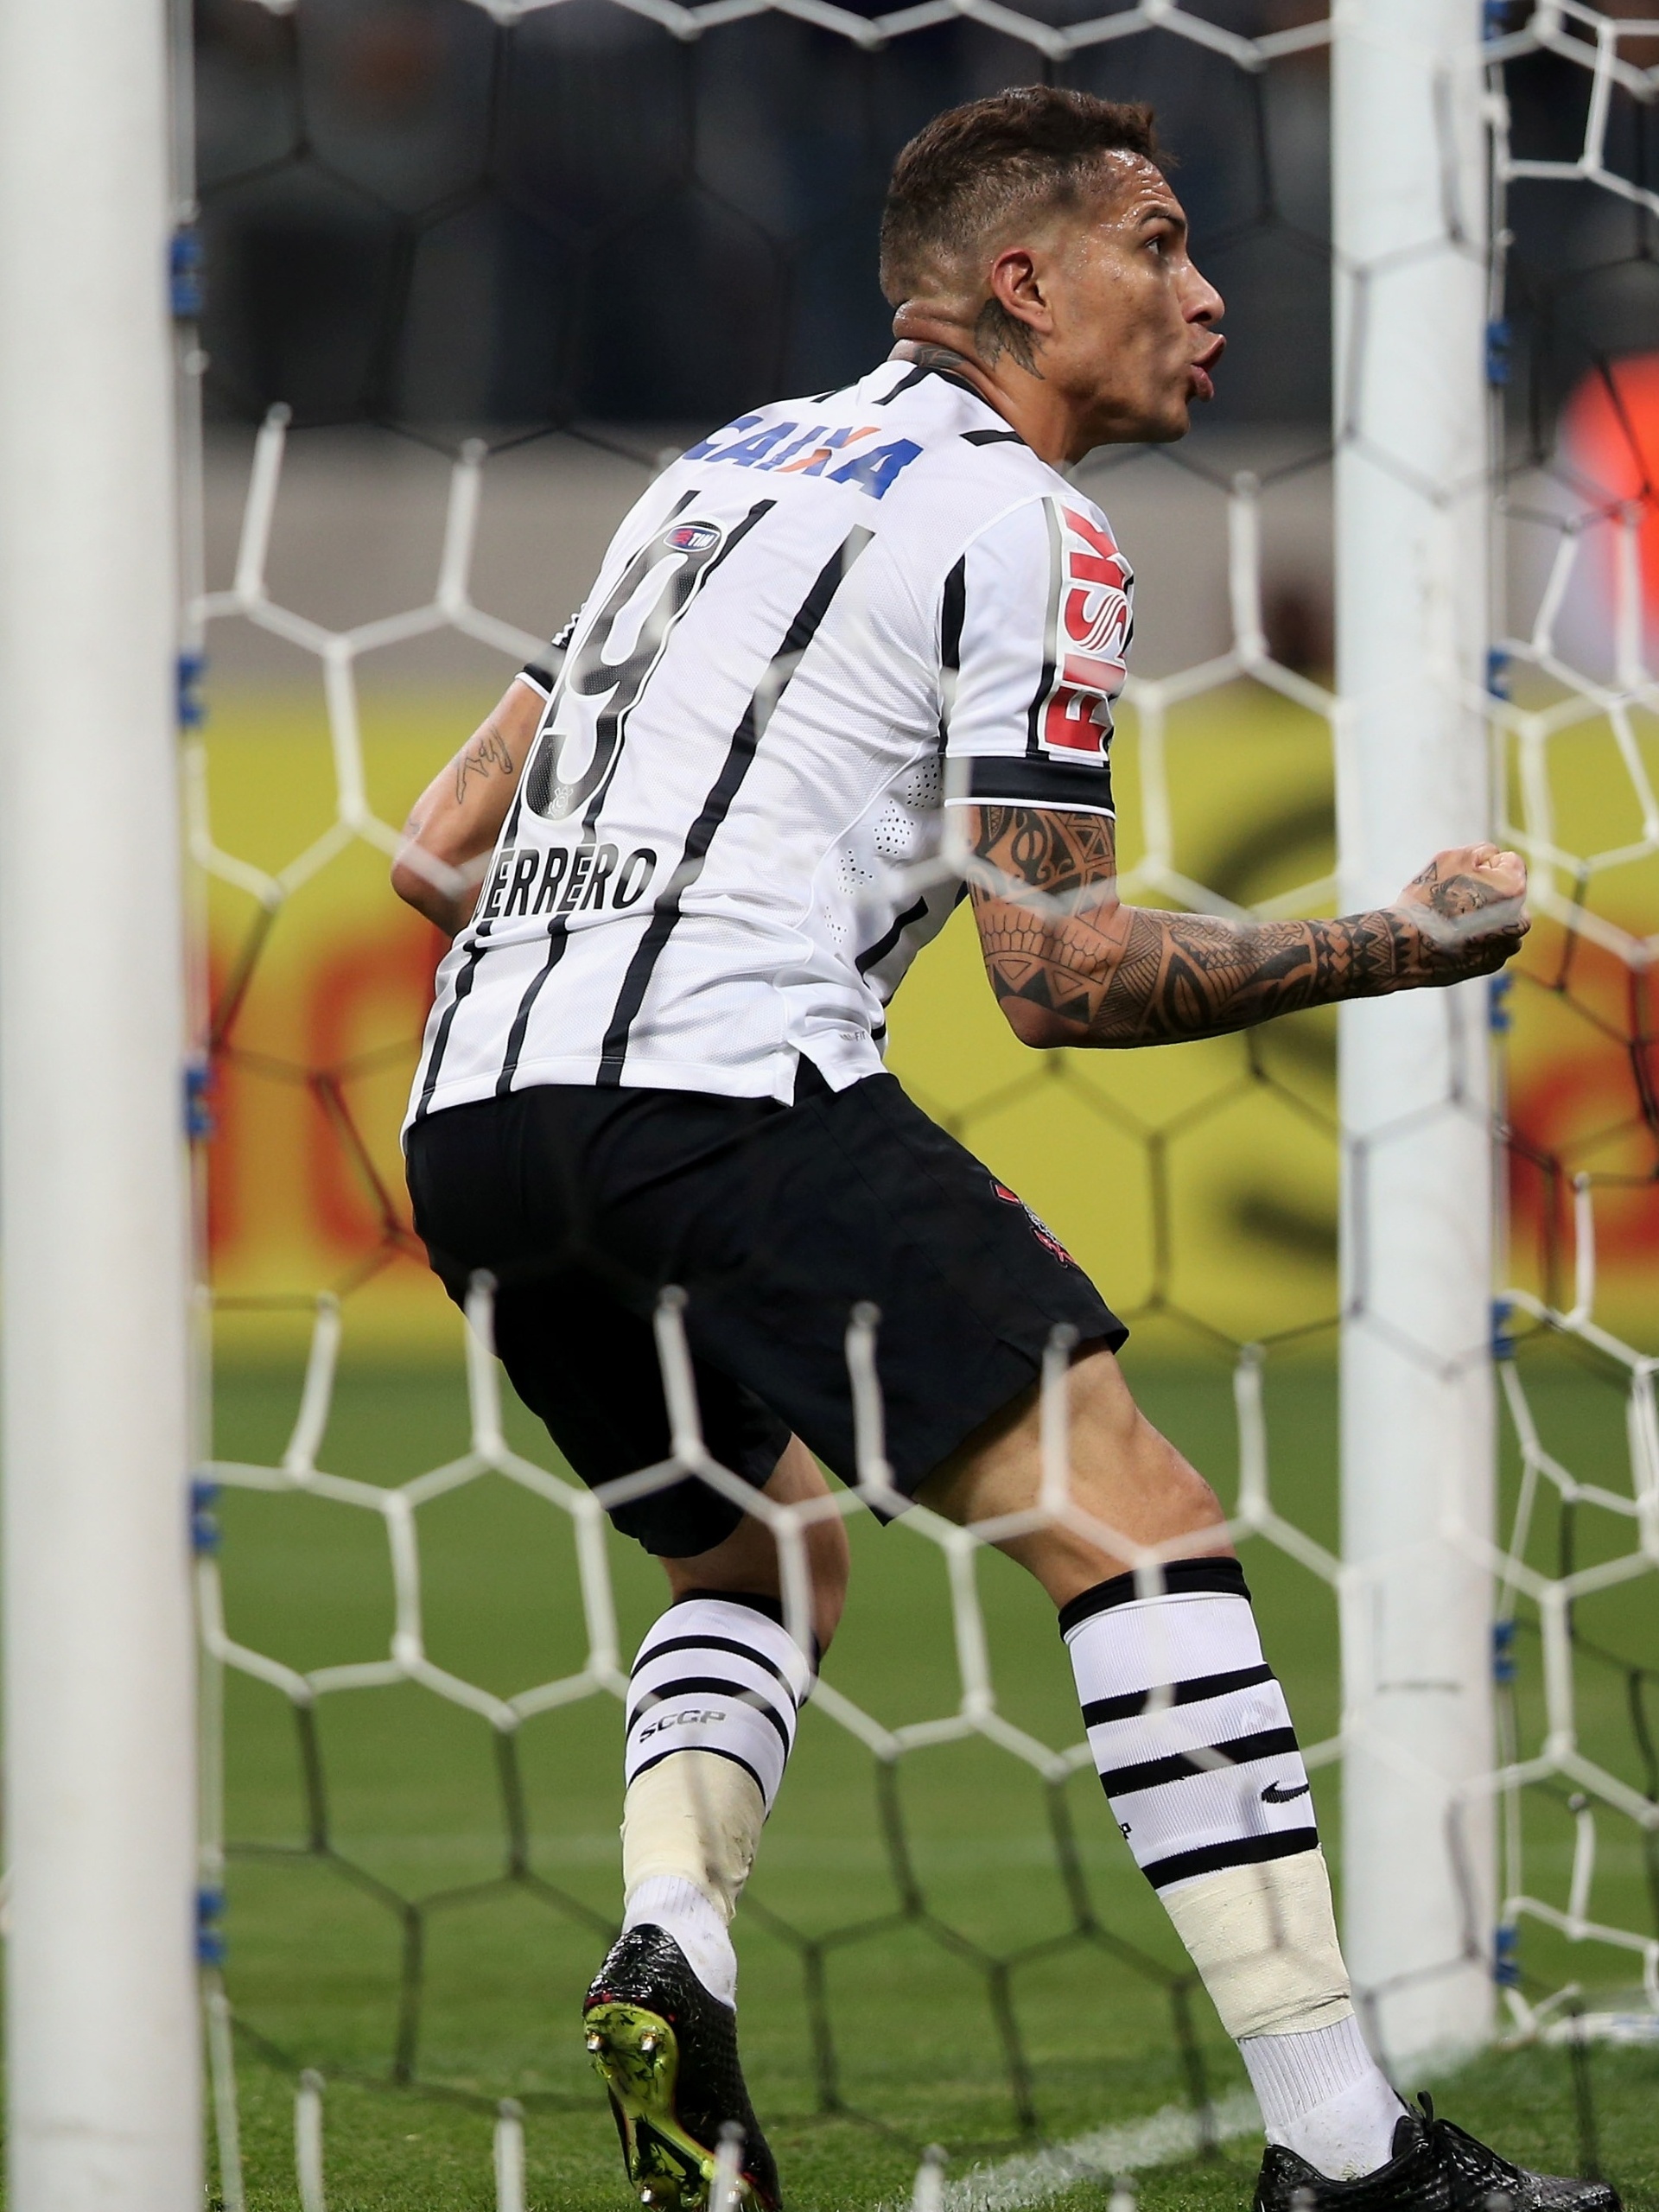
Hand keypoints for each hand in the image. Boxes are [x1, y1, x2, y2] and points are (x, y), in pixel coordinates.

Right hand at [1391, 844, 1529, 982]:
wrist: (1405, 946)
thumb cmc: (1427, 900)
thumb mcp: (1453, 858)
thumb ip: (1483, 851)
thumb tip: (1494, 860)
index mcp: (1514, 888)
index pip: (1508, 862)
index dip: (1483, 865)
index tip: (1461, 880)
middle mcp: (1519, 919)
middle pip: (1507, 892)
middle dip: (1488, 892)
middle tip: (1454, 901)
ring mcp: (1507, 944)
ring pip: (1500, 919)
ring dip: (1484, 917)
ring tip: (1452, 922)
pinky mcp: (1492, 964)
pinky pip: (1491, 942)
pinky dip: (1477, 939)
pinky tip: (1454, 939)